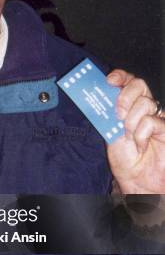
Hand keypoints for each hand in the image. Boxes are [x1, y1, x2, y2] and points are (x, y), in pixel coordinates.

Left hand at [106, 69, 164, 193]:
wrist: (137, 178)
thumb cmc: (124, 156)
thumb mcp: (110, 131)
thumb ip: (107, 113)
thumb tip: (98, 96)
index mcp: (129, 104)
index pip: (127, 81)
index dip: (120, 76)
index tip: (110, 80)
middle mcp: (144, 106)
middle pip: (139, 84)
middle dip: (125, 97)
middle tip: (118, 114)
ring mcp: (157, 116)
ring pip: (145, 103)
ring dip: (131, 122)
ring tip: (129, 137)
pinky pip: (150, 122)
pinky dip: (141, 135)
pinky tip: (140, 146)